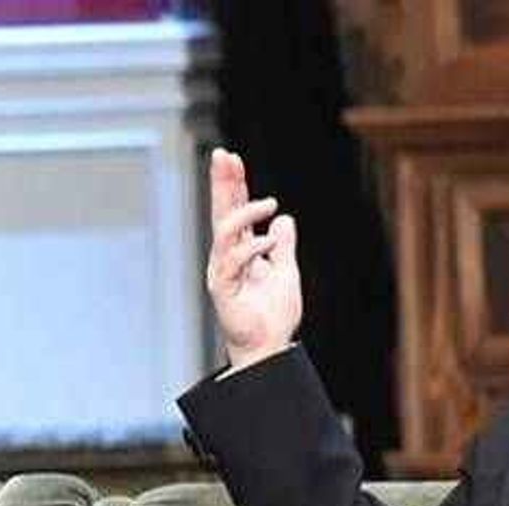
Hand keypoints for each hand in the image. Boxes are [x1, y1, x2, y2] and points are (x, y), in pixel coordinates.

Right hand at [206, 147, 301, 369]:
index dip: (233, 185)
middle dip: (223, 184)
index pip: (234, 212)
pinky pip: (233, 262)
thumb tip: (284, 220)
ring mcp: (222, 272)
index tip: (233, 159)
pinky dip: (252, 248)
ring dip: (245, 212)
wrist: (270, 346)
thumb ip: (283, 246)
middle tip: (224, 156)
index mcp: (240, 251)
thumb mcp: (286, 271)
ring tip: (270, 202)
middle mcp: (226, 258)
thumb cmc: (274, 315)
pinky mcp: (223, 290)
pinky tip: (268, 240)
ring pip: (224, 232)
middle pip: (221, 213)